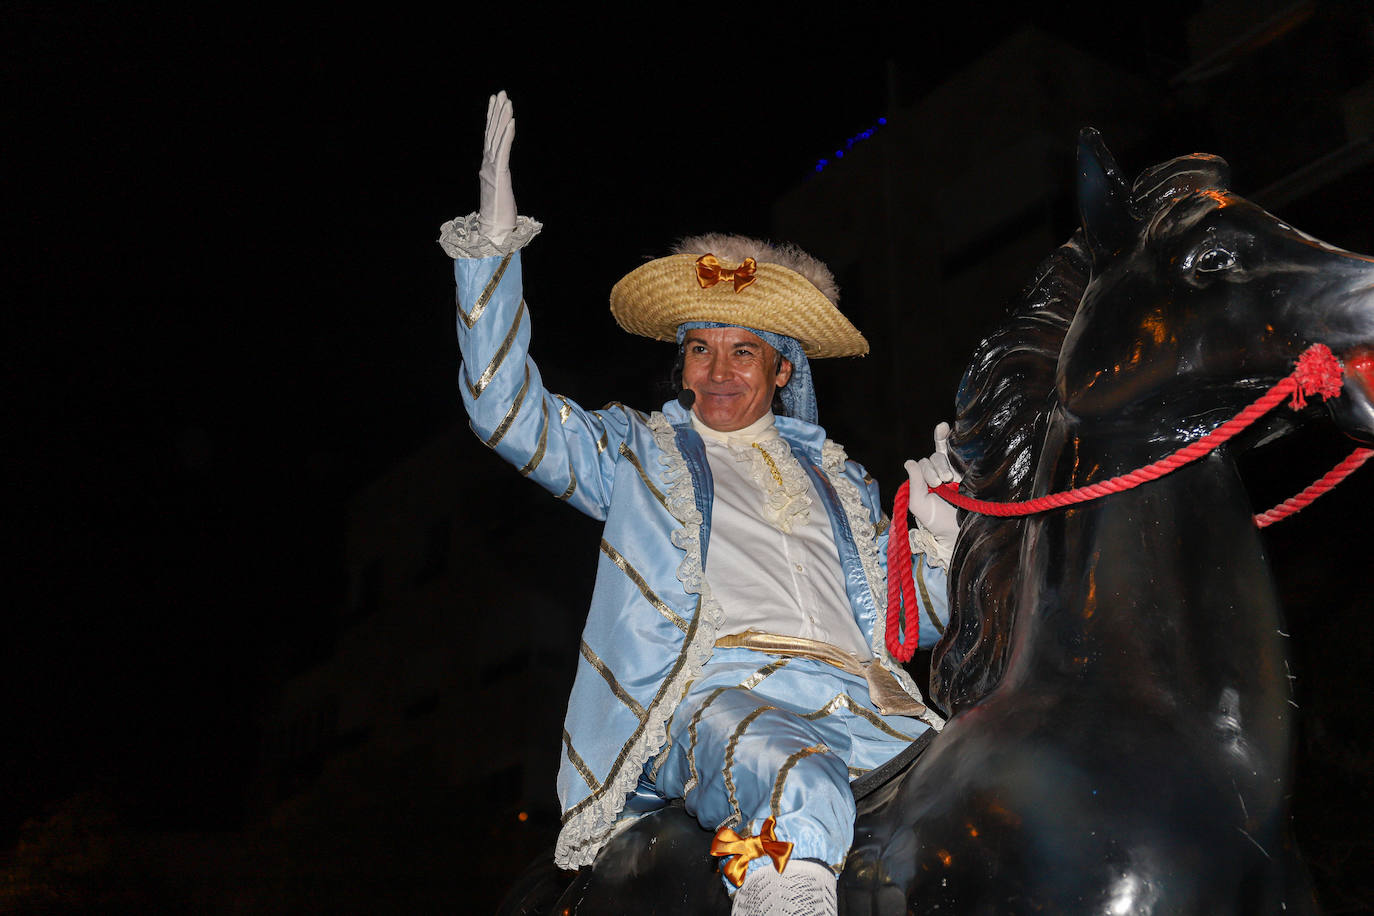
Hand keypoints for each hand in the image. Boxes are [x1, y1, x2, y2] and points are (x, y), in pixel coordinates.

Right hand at [478, 91, 516, 244]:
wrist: (494, 230)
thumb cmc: (498, 215)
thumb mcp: (500, 190)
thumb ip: (498, 178)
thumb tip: (499, 173)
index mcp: (488, 166)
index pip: (490, 137)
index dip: (491, 118)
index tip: (494, 102)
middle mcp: (487, 164)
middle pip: (492, 133)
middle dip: (496, 112)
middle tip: (501, 93)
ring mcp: (492, 168)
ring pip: (497, 138)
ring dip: (502, 118)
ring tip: (507, 101)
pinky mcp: (500, 174)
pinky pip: (504, 150)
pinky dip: (507, 135)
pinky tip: (511, 122)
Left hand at [903, 422, 960, 545]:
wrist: (961, 530)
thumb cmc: (938, 521)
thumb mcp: (919, 504)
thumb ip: (914, 483)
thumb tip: (909, 462)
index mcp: (925, 481)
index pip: (921, 465)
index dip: (924, 470)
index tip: (933, 482)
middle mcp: (938, 473)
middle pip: (931, 459)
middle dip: (933, 470)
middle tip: (940, 484)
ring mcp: (953, 469)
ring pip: (942, 455)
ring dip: (942, 465)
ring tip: (948, 480)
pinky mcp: (967, 469)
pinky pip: (954, 448)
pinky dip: (944, 435)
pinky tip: (942, 426)